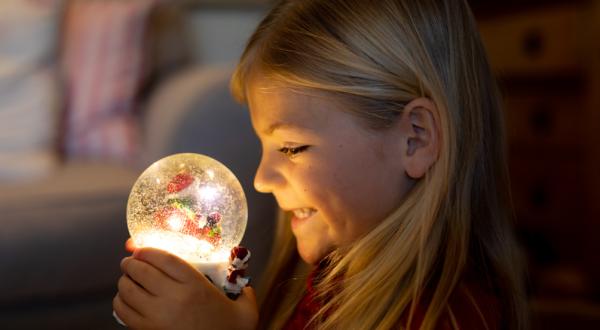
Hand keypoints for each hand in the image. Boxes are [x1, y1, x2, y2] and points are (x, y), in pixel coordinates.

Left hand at [113, 248, 257, 329]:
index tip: (142, 248)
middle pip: (141, 270)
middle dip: (131, 262)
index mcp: (196, 286)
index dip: (148, 249)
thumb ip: (243, 288)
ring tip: (127, 279)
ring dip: (125, 280)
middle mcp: (174, 298)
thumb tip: (240, 275)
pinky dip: (120, 301)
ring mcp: (157, 316)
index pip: (164, 257)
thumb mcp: (244, 309)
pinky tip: (126, 299)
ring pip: (128, 289)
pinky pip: (122, 310)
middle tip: (130, 261)